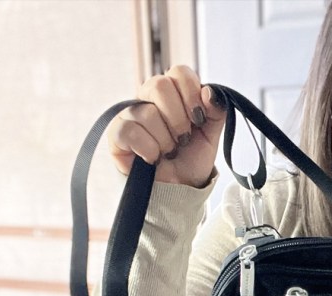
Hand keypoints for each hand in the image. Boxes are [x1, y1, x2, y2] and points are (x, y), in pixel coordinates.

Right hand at [107, 65, 226, 186]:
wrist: (179, 187)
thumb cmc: (192, 157)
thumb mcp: (211, 134)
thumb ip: (215, 111)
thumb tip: (209, 91)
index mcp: (173, 92)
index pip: (179, 72)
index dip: (192, 93)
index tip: (199, 118)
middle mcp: (148, 97)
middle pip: (159, 85)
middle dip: (178, 118)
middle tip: (184, 137)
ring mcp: (130, 114)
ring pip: (147, 113)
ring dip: (166, 140)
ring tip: (169, 151)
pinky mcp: (116, 133)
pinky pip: (130, 131)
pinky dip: (149, 149)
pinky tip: (153, 158)